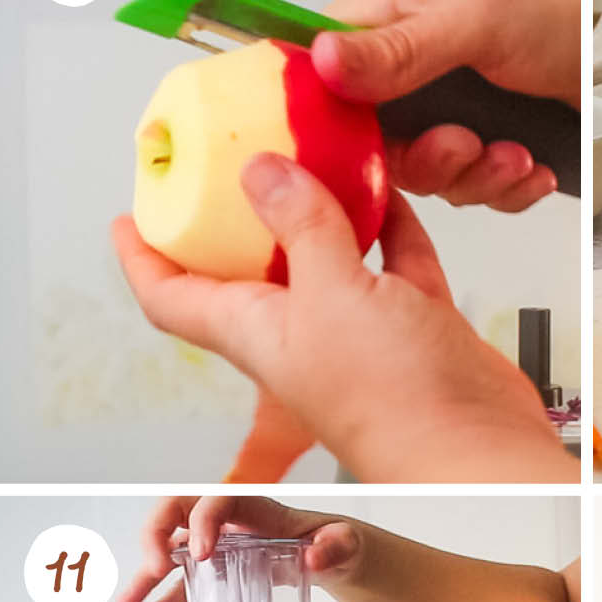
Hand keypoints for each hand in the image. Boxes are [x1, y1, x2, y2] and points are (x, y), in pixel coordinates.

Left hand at [112, 153, 574, 482]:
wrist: (474, 444)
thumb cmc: (393, 400)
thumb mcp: (330, 294)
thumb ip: (301, 226)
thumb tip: (262, 173)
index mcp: (258, 333)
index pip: (174, 296)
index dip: (144, 258)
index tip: (128, 218)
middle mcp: (304, 331)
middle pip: (253, 268)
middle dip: (239, 217)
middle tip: (233, 164)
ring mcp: (361, 329)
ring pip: (329, 257)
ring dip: (322, 210)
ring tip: (312, 156)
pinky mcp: (415, 325)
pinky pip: (396, 261)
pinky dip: (392, 226)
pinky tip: (390, 190)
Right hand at [116, 496, 361, 601]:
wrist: (338, 557)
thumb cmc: (340, 544)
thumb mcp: (348, 545)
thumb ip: (336, 547)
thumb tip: (314, 557)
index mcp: (259, 509)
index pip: (218, 500)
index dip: (202, 521)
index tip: (202, 554)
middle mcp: (232, 521)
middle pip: (178, 512)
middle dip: (157, 535)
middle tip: (153, 568)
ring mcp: (221, 543)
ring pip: (172, 548)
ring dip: (147, 573)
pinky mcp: (220, 568)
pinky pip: (184, 579)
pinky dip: (165, 596)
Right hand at [314, 0, 579, 209]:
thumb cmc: (553, 13)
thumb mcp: (471, 21)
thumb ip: (398, 49)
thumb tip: (325, 62)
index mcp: (386, 19)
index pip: (323, 75)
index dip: (331, 118)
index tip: (356, 144)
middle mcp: (407, 70)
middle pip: (378, 144)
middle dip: (430, 159)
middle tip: (466, 144)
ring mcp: (443, 112)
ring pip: (429, 175)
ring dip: (477, 176)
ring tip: (515, 154)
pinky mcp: (479, 146)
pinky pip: (473, 190)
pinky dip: (507, 188)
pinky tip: (531, 166)